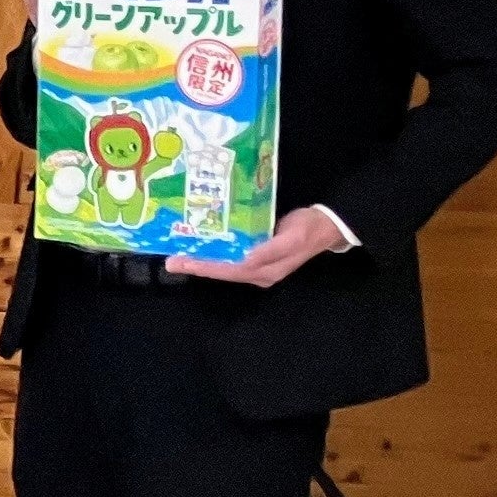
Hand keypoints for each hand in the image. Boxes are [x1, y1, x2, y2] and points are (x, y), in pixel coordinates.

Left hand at [168, 205, 349, 287]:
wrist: (326, 225)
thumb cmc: (308, 230)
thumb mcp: (292, 238)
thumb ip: (270, 250)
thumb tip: (246, 260)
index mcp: (266, 271)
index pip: (228, 271)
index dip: (205, 268)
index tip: (182, 263)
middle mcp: (258, 271)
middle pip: (222, 271)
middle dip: (197, 266)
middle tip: (170, 261)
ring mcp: (257, 264)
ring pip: (224, 265)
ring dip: (203, 260)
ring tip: (179, 255)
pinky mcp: (257, 255)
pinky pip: (232, 256)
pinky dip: (216, 252)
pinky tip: (201, 245)